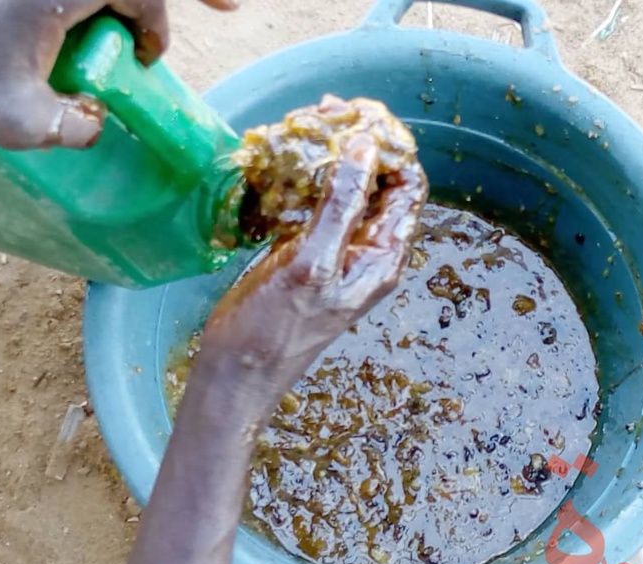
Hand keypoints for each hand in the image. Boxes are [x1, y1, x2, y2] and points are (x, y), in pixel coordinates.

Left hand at [0, 0, 236, 149]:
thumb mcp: (12, 120)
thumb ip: (66, 128)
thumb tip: (95, 124)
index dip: (154, 25)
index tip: (145, 60)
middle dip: (171, 1)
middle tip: (228, 8)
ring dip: (138, 5)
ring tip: (166, 30)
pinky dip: (120, 3)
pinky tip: (115, 20)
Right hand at [199, 132, 426, 399]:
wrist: (236, 372)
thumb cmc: (274, 330)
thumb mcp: (312, 265)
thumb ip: (340, 207)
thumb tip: (363, 148)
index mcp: (381, 256)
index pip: (406, 186)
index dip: (390, 147)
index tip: (359, 115)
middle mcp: (366, 251)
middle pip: (377, 182)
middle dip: (358, 144)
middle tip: (325, 112)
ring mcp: (336, 251)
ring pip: (345, 190)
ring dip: (330, 156)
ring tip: (305, 126)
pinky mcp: (307, 252)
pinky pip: (316, 205)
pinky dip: (305, 179)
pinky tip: (284, 161)